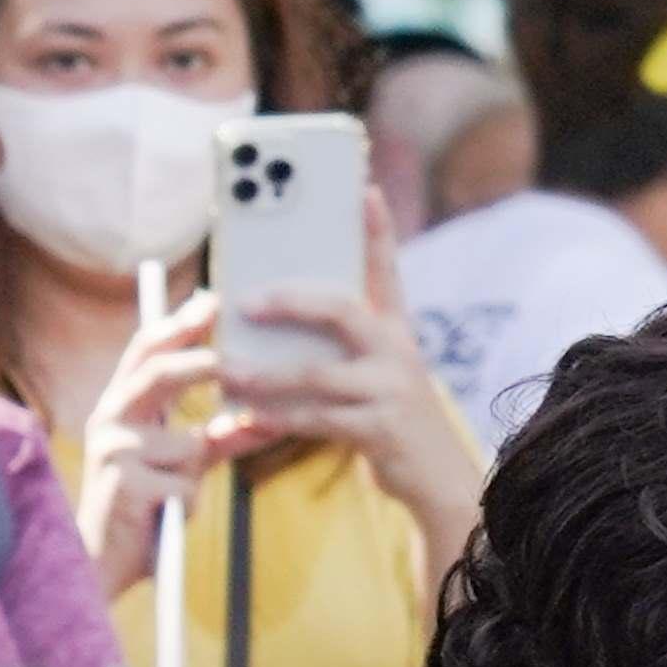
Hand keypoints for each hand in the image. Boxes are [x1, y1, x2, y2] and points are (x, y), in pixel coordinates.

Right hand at [77, 290, 266, 599]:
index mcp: (119, 407)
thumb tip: (263, 420)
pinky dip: (186, 506)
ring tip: (170, 504)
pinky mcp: (125, 482)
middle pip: (160, 374)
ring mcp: (113, 449)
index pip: (146, 350)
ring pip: (187, 446)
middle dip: (202, 365)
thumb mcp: (181, 470)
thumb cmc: (142, 514)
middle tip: (235, 364)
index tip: (212, 301)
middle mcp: (109, 418)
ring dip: (193, 478)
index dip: (178, 324)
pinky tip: (160, 522)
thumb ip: (215, 441)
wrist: (101, 565)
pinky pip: (184, 486)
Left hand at [220, 190, 483, 572]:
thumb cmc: (394, 417)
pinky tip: (246, 418)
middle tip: (246, 302)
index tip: (363, 187)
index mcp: (396, 329)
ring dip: (266, 373)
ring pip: (317, 374)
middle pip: (341, 310)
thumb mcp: (380, 370)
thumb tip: (276, 310)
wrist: (439, 479)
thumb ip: (344, 340)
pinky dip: (277, 419)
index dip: (376, 228)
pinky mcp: (379, 431)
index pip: (386, 268)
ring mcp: (390, 391)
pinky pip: (316, 420)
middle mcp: (397, 351)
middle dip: (290, 301)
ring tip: (227, 370)